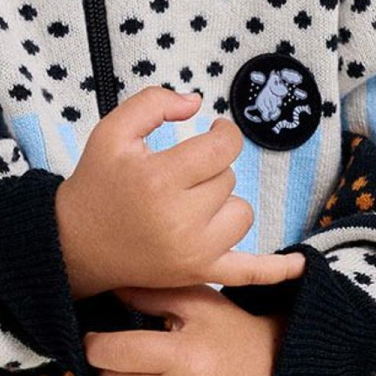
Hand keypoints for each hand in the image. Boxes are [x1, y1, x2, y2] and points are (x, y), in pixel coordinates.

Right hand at [55, 86, 307, 295]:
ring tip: (188, 206)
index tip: (214, 133)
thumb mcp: (112, 131)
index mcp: (160, 178)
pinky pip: (248, 272)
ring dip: (223, 204)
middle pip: (229, 179)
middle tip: (176, 179)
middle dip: (208, 172)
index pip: (223, 148)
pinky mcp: (199, 273)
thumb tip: (198, 104)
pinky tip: (301, 266)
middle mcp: (181, 218)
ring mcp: (193, 250)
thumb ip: (154, 102)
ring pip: (241, 213)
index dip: (224, 134)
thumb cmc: (96, 184)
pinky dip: (275, 271)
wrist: (75, 244)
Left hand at [82, 284, 285, 375]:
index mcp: (185, 357)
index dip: (96, 345)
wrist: (277, 374)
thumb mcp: (198, 302)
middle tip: (125, 366)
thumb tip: (106, 289)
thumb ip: (150, 293)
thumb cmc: (231, 334)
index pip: (112, 353)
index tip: (100, 343)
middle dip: (110, 373)